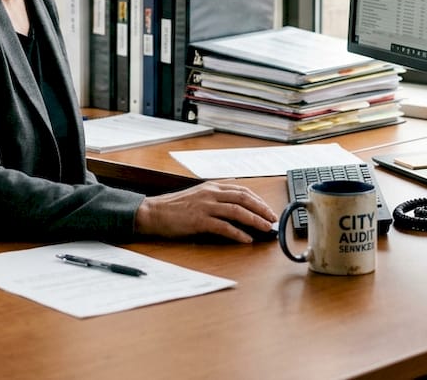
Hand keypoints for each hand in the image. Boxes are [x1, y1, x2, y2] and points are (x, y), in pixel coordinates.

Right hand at [134, 181, 277, 242]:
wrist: (153, 212)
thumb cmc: (174, 207)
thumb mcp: (197, 195)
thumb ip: (215, 197)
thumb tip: (235, 205)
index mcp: (211, 186)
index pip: (242, 190)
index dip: (258, 200)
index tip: (268, 209)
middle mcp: (211, 193)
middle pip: (244, 198)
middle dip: (262, 209)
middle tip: (273, 220)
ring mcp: (205, 206)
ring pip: (237, 211)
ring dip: (255, 220)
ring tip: (266, 229)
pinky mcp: (199, 221)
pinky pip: (223, 227)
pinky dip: (237, 233)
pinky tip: (246, 239)